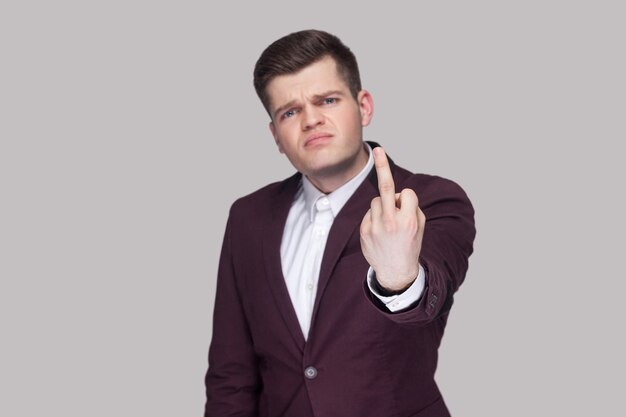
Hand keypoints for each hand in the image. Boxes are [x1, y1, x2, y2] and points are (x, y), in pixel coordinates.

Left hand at [360, 147, 425, 291]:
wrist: (395, 271)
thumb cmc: (410, 244)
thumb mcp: (419, 226)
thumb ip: (410, 207)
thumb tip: (394, 194)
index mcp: (408, 220)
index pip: (406, 192)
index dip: (407, 198)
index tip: (406, 203)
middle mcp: (391, 222)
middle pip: (386, 187)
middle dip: (382, 166)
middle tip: (377, 150)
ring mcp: (375, 227)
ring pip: (377, 201)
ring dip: (383, 207)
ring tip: (388, 226)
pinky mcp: (364, 230)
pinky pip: (369, 212)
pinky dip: (374, 217)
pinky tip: (379, 233)